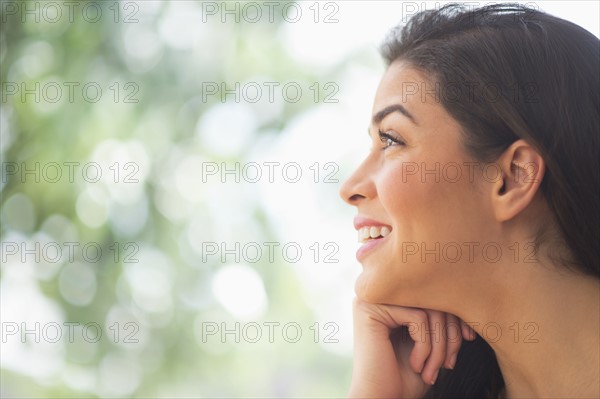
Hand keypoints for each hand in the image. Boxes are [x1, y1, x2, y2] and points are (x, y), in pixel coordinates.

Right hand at [347, 298, 475, 397]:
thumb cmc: (404, 378)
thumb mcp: (431, 341)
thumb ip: (441, 316)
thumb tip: (466, 294)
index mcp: (392, 298)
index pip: (434, 294)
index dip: (457, 317)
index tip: (468, 340)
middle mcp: (380, 294)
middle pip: (433, 299)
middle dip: (450, 335)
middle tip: (448, 365)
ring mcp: (372, 299)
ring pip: (428, 308)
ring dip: (439, 345)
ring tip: (432, 370)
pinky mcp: (369, 310)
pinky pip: (418, 317)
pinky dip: (425, 346)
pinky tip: (416, 365)